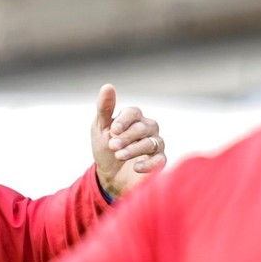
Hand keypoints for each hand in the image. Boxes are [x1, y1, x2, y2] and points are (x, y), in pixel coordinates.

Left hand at [91, 84, 165, 198]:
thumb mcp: (100, 128)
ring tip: (119, 156)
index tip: (113, 130)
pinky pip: (160, 160)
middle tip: (112, 145)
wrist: (109, 175)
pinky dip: (148, 164)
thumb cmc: (105, 149)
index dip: (124, 120)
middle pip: (143, 127)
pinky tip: (136, 167)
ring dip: (134, 149)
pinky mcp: (159, 162)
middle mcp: (148, 129)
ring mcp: (156, 144)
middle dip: (127, 136)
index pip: (134, 112)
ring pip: (151, 143)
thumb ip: (104, 108)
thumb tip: (108, 86)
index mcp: (134, 118)